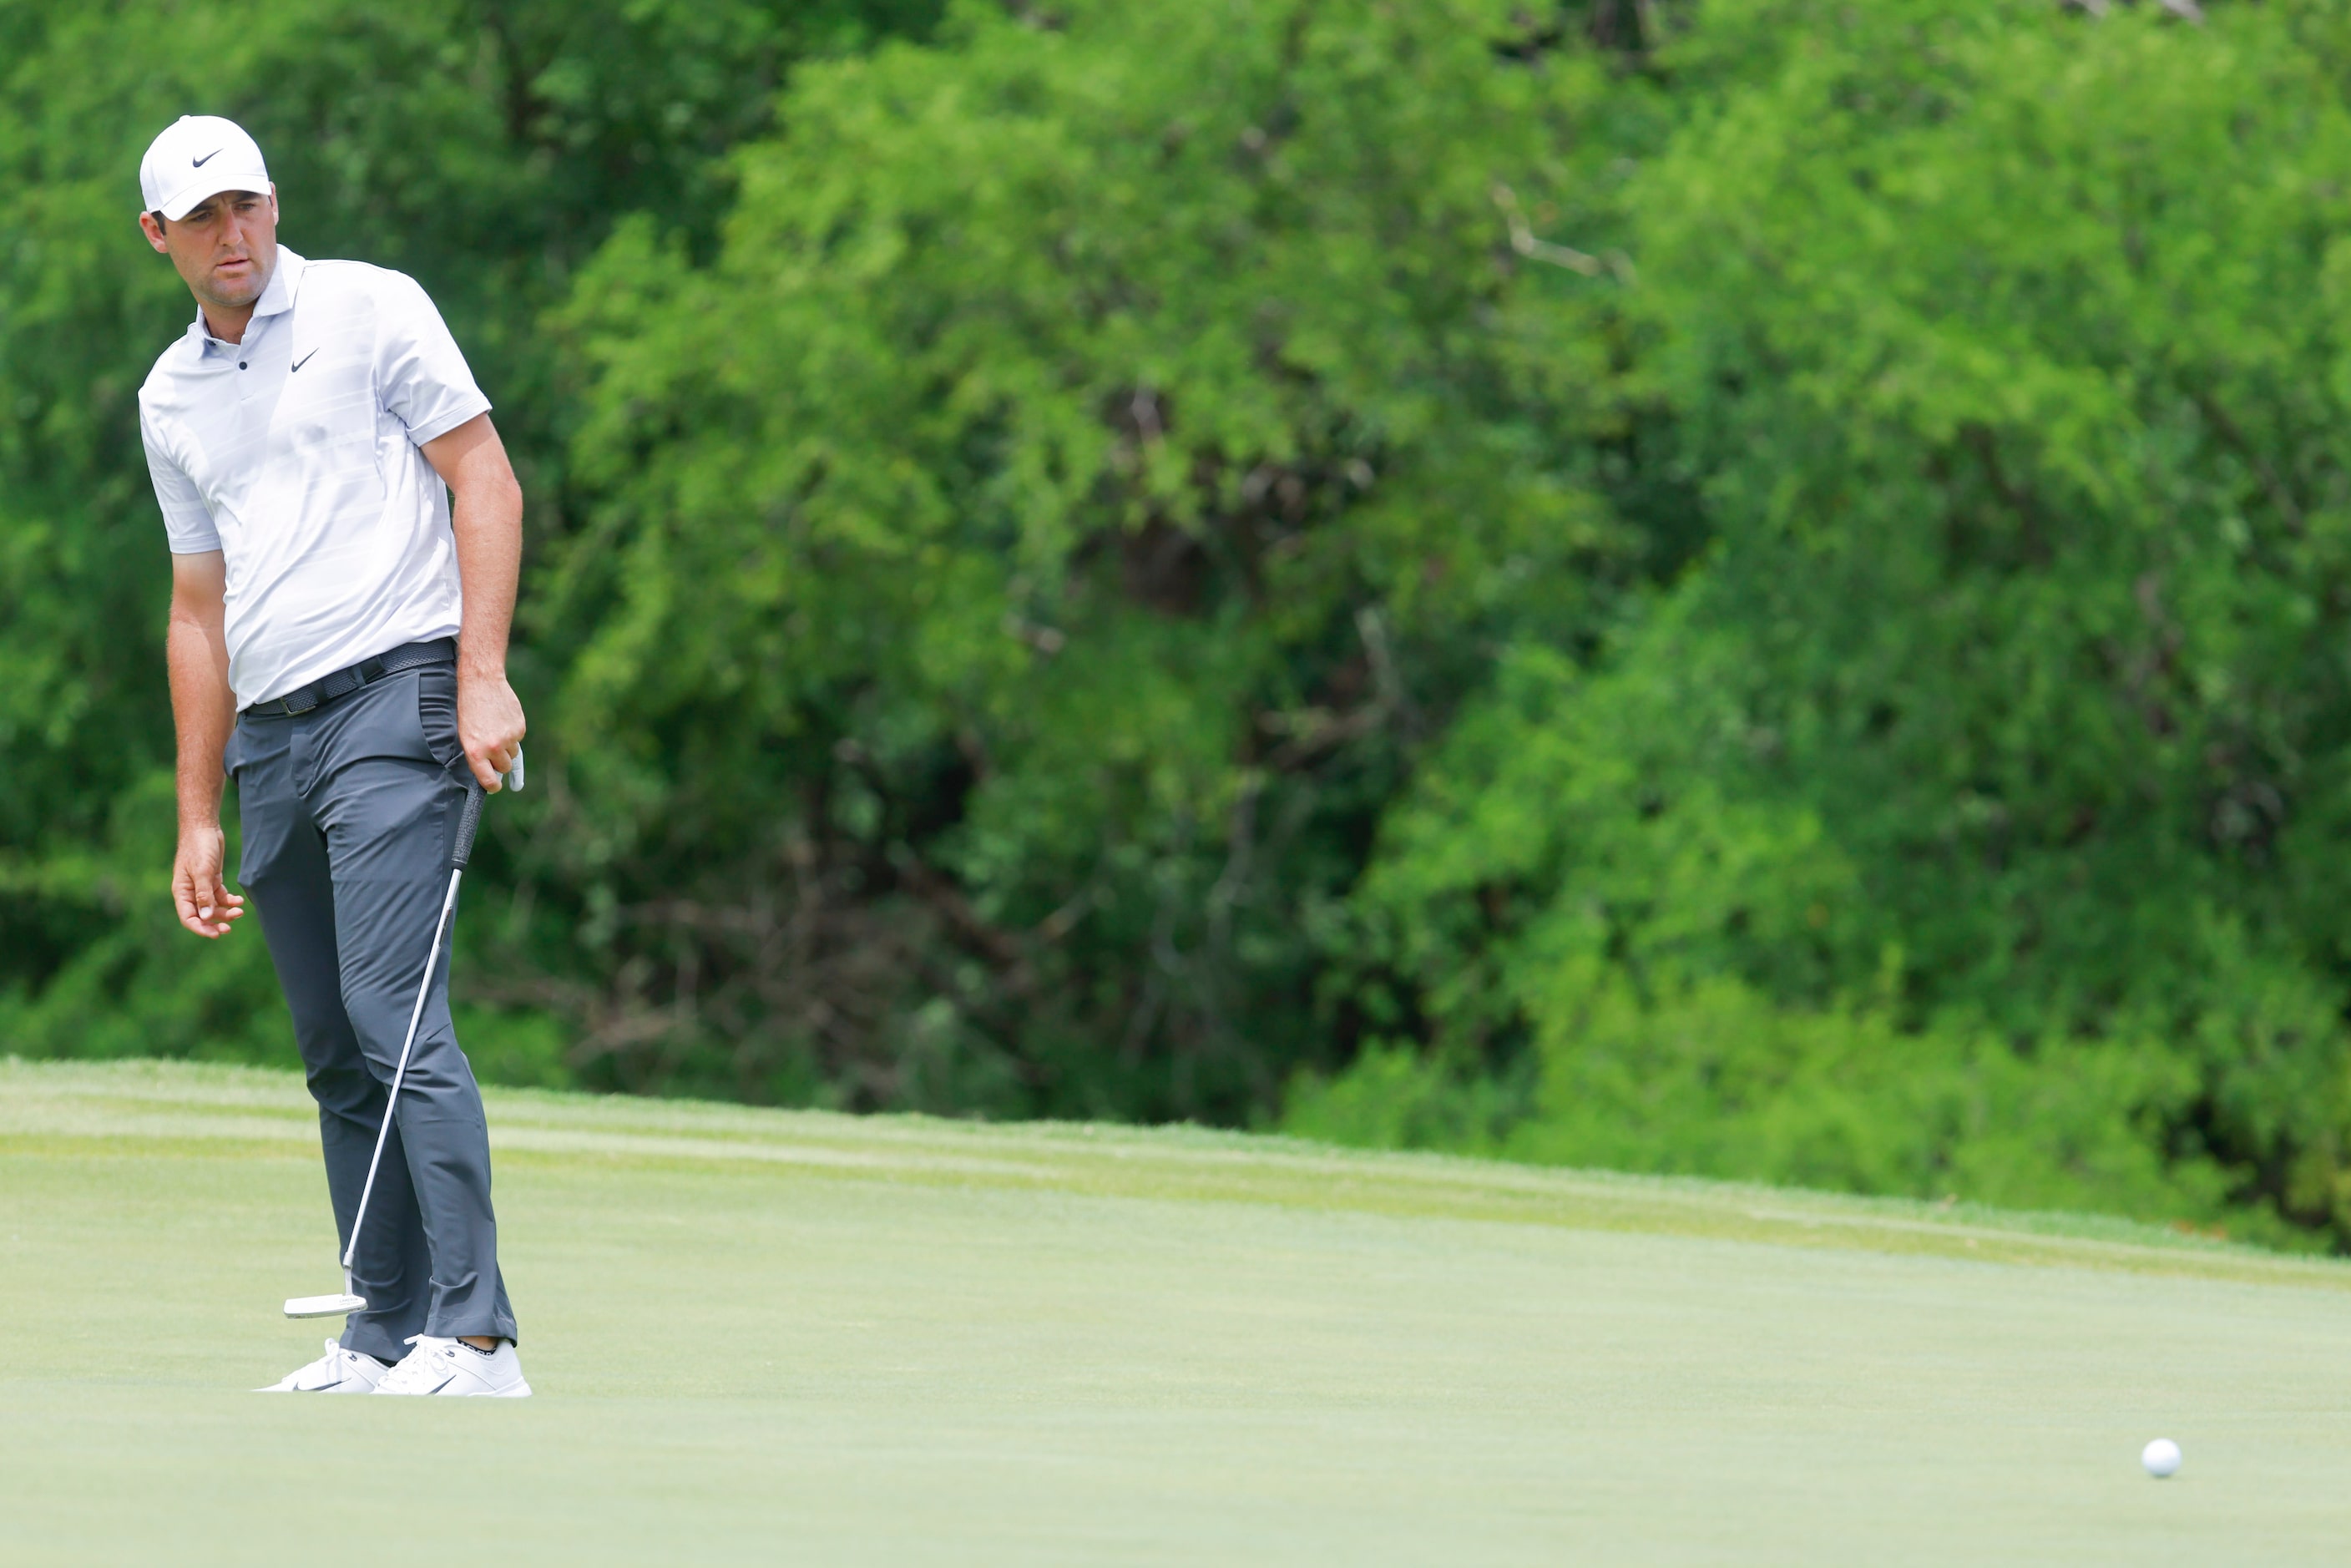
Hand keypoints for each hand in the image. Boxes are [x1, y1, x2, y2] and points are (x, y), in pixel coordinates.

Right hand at [172, 823, 244, 938]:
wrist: (204, 828)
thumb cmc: (199, 847)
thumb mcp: (202, 871)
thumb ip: (204, 894)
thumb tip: (205, 917)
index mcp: (181, 892)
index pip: (188, 917)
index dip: (200, 928)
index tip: (216, 934)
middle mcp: (191, 892)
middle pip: (202, 915)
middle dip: (215, 923)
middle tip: (229, 929)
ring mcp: (202, 886)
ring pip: (213, 907)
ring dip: (226, 912)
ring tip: (240, 911)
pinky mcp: (212, 880)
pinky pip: (221, 897)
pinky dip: (230, 901)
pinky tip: (239, 901)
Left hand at [457, 666, 527, 792]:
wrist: (481, 684)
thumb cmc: (469, 710)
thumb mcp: (466, 736)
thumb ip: (479, 755)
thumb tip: (491, 772)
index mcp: (476, 752)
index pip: (489, 780)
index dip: (493, 786)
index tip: (495, 786)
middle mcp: (494, 747)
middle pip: (505, 767)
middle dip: (501, 762)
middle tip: (493, 749)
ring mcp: (509, 737)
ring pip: (513, 753)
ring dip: (507, 746)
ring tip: (496, 728)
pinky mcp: (520, 727)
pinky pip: (518, 738)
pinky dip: (512, 733)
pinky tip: (502, 720)